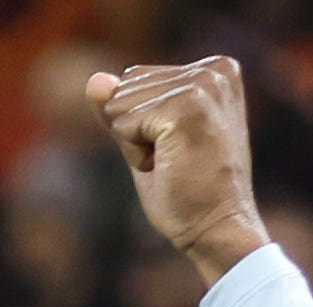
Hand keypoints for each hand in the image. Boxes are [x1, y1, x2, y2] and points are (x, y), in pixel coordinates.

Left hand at [89, 58, 272, 282]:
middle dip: (137, 131)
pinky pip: (123, 125)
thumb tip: (94, 80)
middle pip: (125, 86)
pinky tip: (169, 168)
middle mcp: (213, 69)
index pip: (135, 78)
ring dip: (136, 144)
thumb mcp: (147, 139)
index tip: (179, 148)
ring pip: (119, 104)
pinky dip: (135, 155)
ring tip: (175, 163)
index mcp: (214, 69)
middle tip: (177, 160)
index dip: (143, 122)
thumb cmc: (188, 193)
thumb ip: (120, 106)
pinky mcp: (186, 108)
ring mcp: (202, 87)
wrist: (217, 231)